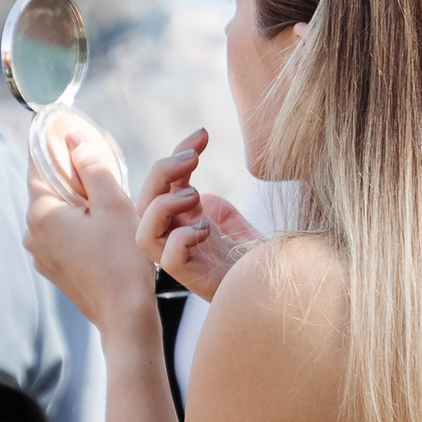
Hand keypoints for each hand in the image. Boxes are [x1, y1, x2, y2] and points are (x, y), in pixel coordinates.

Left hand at [24, 112, 147, 332]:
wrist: (125, 315)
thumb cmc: (123, 259)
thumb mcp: (113, 205)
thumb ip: (92, 166)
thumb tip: (72, 136)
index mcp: (41, 214)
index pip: (39, 165)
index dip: (58, 146)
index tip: (76, 134)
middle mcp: (31, 234)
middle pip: (50, 189)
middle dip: (74, 175)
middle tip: (104, 165)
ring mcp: (40, 255)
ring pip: (57, 213)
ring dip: (78, 201)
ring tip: (110, 200)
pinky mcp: (54, 269)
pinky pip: (62, 235)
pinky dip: (78, 224)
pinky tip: (104, 227)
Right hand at [134, 130, 264, 301]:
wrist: (278, 288)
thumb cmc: (257, 256)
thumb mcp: (233, 221)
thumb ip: (214, 205)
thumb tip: (197, 188)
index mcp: (182, 220)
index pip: (165, 182)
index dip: (177, 153)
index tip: (202, 134)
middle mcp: (175, 238)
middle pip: (145, 202)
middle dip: (162, 172)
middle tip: (193, 157)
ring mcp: (180, 259)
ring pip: (144, 232)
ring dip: (162, 206)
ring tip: (194, 196)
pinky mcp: (191, 277)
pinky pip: (168, 259)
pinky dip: (182, 239)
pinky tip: (206, 229)